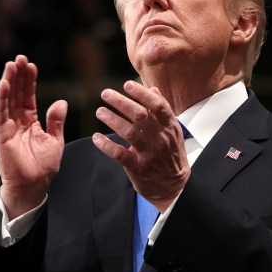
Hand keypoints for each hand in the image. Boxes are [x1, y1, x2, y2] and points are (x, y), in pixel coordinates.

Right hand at [0, 55, 66, 218]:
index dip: (29, 81)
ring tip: (11, 64)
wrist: (34, 185)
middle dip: (18, 75)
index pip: (28, 96)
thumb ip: (56, 121)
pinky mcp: (0, 134)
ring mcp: (6, 126)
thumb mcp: (55, 140)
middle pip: (16, 93)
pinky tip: (4, 83)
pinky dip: (1, 97)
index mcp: (29, 121)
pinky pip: (0, 112)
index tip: (32, 65)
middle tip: (20, 57)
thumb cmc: (43, 166)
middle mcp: (16, 121)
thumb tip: (61, 102)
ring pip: (6, 99)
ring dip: (8, 81)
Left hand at [92, 81, 189, 211]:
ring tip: (99, 111)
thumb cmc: (171, 155)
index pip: (157, 105)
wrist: (175, 187)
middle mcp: (160, 139)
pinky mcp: (139, 168)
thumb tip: (153, 89)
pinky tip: (96, 137)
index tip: (127, 85)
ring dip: (112, 119)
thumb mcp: (173, 132)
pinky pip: (120, 154)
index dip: (141, 93)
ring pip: (129, 132)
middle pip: (140, 116)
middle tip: (105, 94)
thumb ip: (162, 111)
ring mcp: (150, 154)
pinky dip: (106, 145)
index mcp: (170, 127)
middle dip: (121, 102)